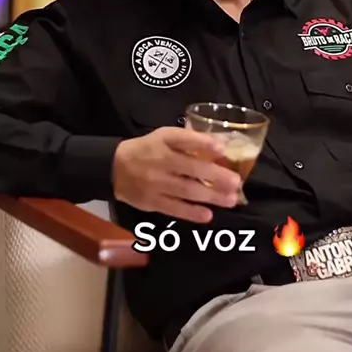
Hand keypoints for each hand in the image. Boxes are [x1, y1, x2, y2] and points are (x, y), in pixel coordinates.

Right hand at [112, 127, 241, 222]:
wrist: (115, 168)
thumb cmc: (147, 149)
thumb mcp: (165, 136)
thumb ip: (189, 140)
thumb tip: (218, 147)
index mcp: (163, 142)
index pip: (184, 140)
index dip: (203, 144)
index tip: (222, 150)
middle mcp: (160, 162)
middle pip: (191, 169)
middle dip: (216, 176)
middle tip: (236, 182)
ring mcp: (156, 184)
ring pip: (186, 190)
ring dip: (210, 196)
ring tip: (230, 200)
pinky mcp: (152, 202)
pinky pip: (174, 208)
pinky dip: (191, 213)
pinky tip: (207, 215)